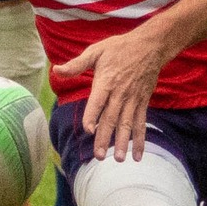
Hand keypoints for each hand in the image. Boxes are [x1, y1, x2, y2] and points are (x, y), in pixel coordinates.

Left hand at [53, 26, 168, 160]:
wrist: (150, 46)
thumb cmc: (119, 48)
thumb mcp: (96, 51)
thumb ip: (76, 64)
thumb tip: (56, 70)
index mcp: (106, 81)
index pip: (98, 102)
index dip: (93, 116)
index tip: (88, 130)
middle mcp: (120, 94)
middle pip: (111, 118)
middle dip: (105, 138)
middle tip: (99, 156)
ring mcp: (133, 100)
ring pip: (127, 124)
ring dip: (123, 143)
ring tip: (118, 159)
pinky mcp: (142, 103)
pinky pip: (141, 124)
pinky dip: (140, 140)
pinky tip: (137, 156)